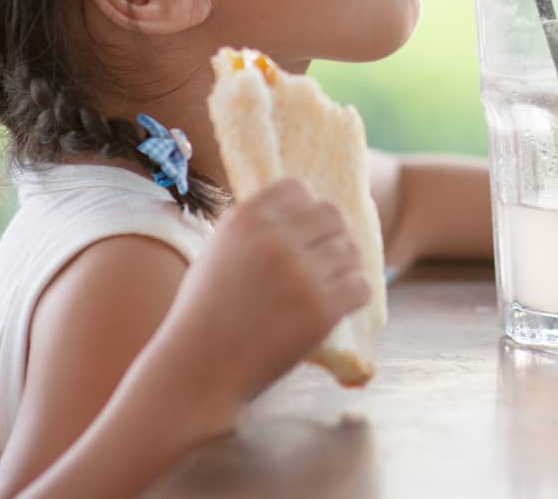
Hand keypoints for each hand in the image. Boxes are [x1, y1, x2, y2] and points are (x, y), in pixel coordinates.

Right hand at [155, 178, 369, 423]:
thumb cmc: (204, 313)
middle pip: (332, 215)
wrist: (198, 369)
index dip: (305, 209)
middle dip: (331, 235)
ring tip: (329, 285)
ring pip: (351, 250)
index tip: (304, 232)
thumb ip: (255, 227)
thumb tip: (301, 206)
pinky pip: (360, 286)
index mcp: (246, 219)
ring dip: (345, 266)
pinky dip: (352, 296)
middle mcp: (275, 239)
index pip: (298, 188)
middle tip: (325, 259)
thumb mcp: (219, 252)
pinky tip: (337, 306)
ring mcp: (301, 274)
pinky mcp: (321, 309)